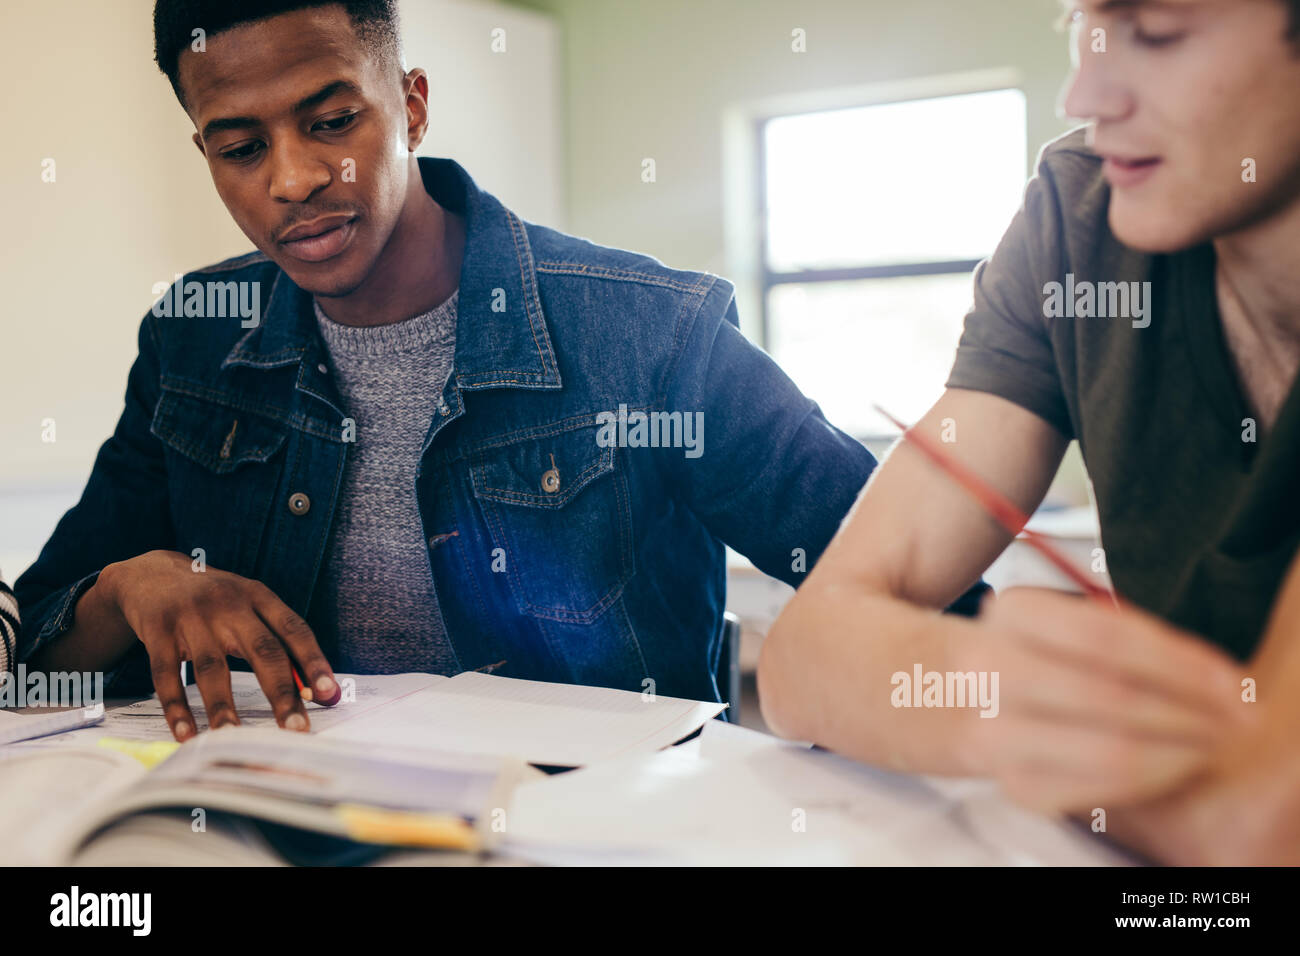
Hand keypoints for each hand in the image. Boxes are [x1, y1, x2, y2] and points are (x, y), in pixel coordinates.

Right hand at [99, 550, 339, 740]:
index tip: (330, 694)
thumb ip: (277, 643)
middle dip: (281, 693)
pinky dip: (177, 708)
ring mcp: (190, 616)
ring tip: (234, 739)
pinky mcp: (157, 631)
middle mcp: (228, 603)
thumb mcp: (246, 607)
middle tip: (295, 729)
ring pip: (211, 668)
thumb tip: (314, 692)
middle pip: (261, 650)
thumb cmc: (212, 602)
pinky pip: (167, 675)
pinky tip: (186, 735)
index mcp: (257, 596)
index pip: (294, 630)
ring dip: (223, 707)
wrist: (150, 573)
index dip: (314, 661)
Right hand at [952, 587, 1252, 812]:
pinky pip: (1089, 792)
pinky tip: (1168, 767)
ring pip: (1107, 750)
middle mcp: (992, 671)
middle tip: (1235, 715)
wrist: (895, 682)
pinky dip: (1143, 781)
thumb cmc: (991, 647)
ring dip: (1177, 750)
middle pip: (1114, 695)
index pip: (1108, 637)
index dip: (1180, 662)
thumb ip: (1101, 632)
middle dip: (1191, 710)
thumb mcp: (1031, 615)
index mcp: (1006, 615)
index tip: (1229, 679)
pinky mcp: (1000, 779)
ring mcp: (991, 731)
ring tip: (1209, 743)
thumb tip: (1192, 669)